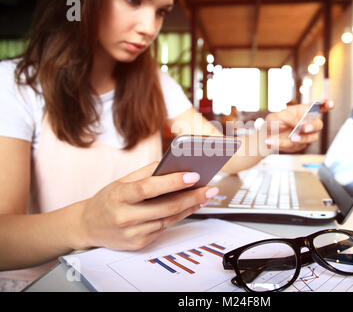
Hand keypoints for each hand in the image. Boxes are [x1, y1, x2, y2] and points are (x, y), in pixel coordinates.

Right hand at [79, 162, 218, 250]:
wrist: (88, 226)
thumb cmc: (108, 200)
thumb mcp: (120, 181)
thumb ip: (146, 173)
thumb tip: (172, 164)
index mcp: (119, 196)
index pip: (149, 188)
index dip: (173, 182)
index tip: (193, 175)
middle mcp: (125, 216)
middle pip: (166, 207)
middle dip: (192, 196)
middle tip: (210, 188)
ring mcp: (133, 233)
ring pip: (169, 218)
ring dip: (190, 206)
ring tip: (205, 195)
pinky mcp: (139, 243)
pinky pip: (164, 227)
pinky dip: (179, 216)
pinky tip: (190, 206)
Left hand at [264, 100, 333, 152]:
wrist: (266, 136)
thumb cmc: (274, 122)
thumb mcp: (279, 116)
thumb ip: (290, 117)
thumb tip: (299, 123)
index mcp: (304, 111)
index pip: (319, 107)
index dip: (326, 105)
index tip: (330, 104)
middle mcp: (308, 122)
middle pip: (318, 124)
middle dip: (312, 126)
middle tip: (304, 128)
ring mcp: (306, 135)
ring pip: (311, 138)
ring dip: (302, 138)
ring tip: (291, 137)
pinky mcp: (300, 145)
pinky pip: (296, 145)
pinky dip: (284, 143)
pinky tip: (275, 141)